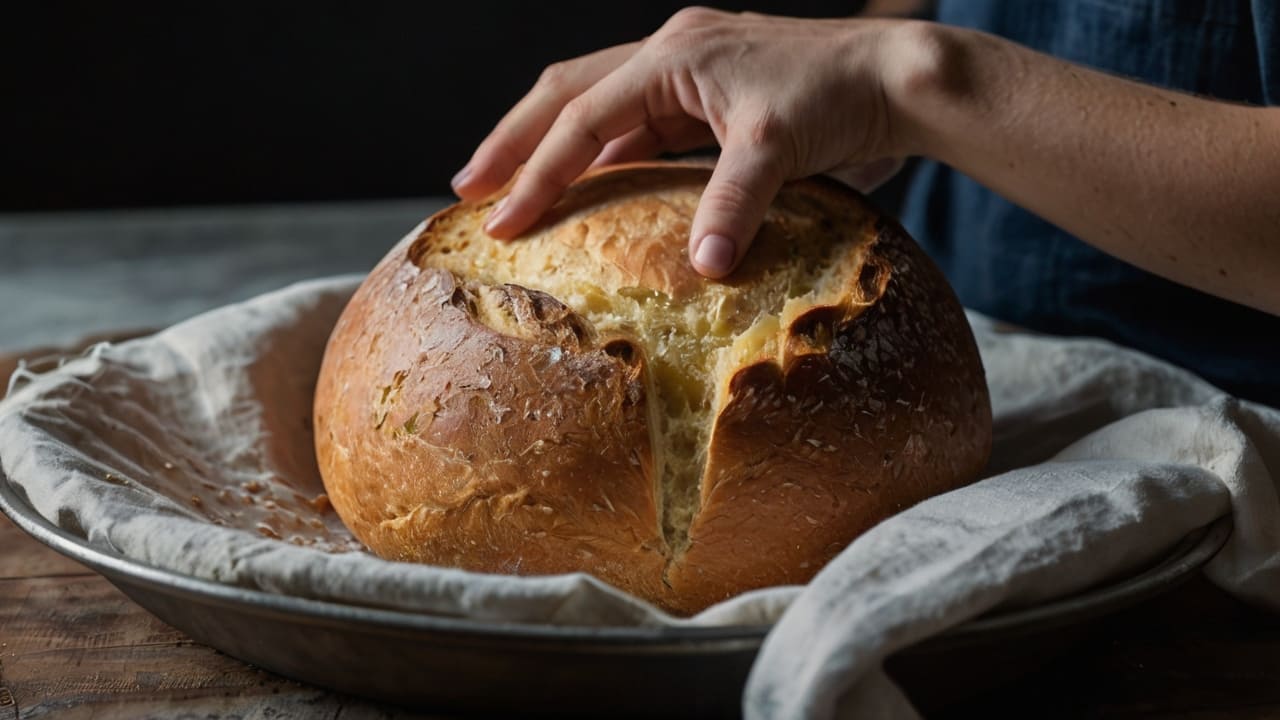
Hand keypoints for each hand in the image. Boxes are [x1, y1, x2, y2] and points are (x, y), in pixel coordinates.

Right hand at [450, 8, 914, 277]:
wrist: (900, 80)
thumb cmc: (842, 97)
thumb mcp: (780, 149)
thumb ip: (733, 204)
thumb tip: (702, 270)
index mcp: (673, 57)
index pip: (583, 117)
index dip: (536, 171)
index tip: (496, 218)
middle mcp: (671, 58)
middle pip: (568, 94)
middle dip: (516, 141)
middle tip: (468, 188)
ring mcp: (691, 78)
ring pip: (601, 109)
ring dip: (556, 149)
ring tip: (513, 190)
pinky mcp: (714, 105)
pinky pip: (643, 131)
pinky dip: (609, 160)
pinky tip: (593, 191)